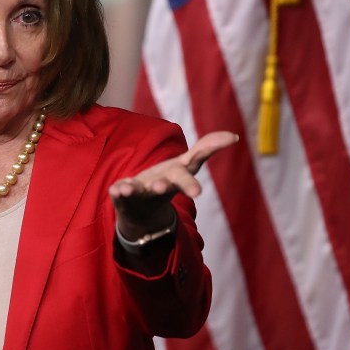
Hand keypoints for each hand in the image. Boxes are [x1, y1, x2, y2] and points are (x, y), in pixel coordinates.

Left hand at [108, 131, 238, 239]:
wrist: (142, 213)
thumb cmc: (168, 181)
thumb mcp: (187, 164)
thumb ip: (206, 149)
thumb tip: (234, 136)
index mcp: (175, 178)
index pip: (186, 177)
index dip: (192, 182)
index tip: (197, 193)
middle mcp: (159, 187)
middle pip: (167, 187)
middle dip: (168, 187)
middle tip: (171, 190)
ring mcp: (140, 193)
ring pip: (139, 192)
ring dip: (135, 190)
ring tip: (129, 189)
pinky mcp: (123, 197)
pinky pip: (119, 195)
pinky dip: (118, 192)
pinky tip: (115, 189)